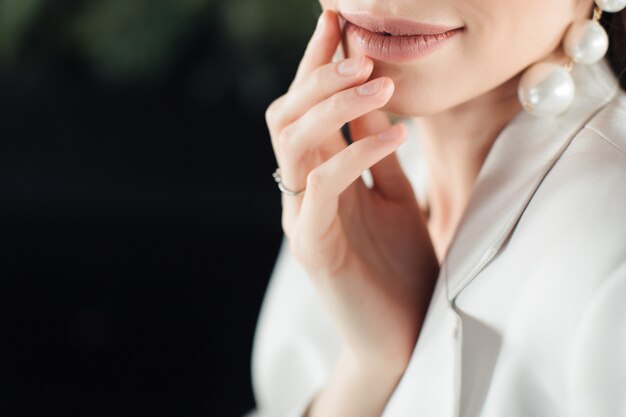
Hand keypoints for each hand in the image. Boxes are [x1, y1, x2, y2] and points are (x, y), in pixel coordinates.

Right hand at [266, 9, 438, 371]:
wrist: (399, 334)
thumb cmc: (397, 265)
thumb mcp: (392, 193)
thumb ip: (373, 148)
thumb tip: (373, 93)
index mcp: (318, 175)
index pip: (306, 107)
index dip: (316, 61)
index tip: (337, 19)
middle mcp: (299, 192)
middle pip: (286, 115)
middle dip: (317, 74)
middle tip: (358, 45)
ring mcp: (300, 219)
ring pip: (293, 143)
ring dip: (333, 105)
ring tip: (378, 83)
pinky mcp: (312, 247)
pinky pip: (324, 185)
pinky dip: (357, 151)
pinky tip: (397, 135)